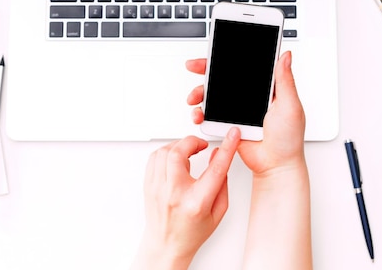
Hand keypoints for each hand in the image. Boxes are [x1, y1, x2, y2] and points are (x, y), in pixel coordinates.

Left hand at [131, 128, 240, 269]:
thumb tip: (219, 157)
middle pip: (179, 153)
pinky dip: (166, 152)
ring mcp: (158, 188)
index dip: (227, 148)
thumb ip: (222, 183)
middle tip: (200, 145)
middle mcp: (174, 193)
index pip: (215, 168)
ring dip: (179, 146)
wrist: (167, 245)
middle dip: (192, 141)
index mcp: (196, 202)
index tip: (232, 135)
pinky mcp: (149, 185)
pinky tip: (174, 158)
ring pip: (164, 152)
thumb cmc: (191, 233)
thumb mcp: (218, 212)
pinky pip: (154, 158)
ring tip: (188, 152)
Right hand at [186, 51, 305, 175]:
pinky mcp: (228, 124)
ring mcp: (237, 110)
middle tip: (194, 66)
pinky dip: (201, 113)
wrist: (276, 166)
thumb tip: (286, 56)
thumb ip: (285, 80)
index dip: (228, 57)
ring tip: (195, 98)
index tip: (215, 51)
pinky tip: (200, 114)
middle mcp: (249, 97)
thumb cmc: (288, 139)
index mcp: (265, 88)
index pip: (243, 66)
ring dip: (200, 93)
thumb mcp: (290, 105)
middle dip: (206, 71)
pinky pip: (210, 115)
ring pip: (213, 95)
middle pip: (223, 77)